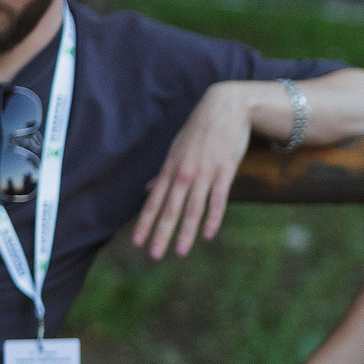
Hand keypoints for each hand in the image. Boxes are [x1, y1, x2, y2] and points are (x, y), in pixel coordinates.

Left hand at [133, 81, 259, 258]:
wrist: (226, 108)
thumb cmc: (201, 130)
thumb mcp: (177, 150)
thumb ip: (164, 173)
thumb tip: (148, 189)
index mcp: (170, 169)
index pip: (154, 201)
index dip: (144, 222)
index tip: (136, 243)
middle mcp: (183, 173)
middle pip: (170, 209)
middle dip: (161, 234)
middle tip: (154, 256)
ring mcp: (204, 173)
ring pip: (192, 208)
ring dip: (185, 232)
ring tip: (181, 252)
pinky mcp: (224, 171)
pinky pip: (217, 199)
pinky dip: (212, 218)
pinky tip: (208, 234)